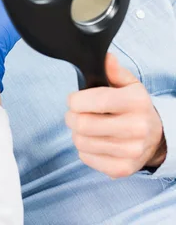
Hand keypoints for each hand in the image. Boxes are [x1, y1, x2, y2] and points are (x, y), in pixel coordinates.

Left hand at [66, 53, 166, 177]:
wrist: (155, 137)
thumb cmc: (132, 107)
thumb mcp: (127, 84)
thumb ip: (113, 70)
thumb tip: (105, 57)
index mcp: (137, 102)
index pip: (96, 101)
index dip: (75, 100)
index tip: (74, 99)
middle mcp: (137, 128)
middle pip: (82, 125)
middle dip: (71, 117)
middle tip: (76, 114)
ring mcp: (131, 151)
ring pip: (80, 142)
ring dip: (77, 133)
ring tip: (87, 127)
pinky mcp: (122, 168)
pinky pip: (85, 157)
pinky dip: (84, 149)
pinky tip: (95, 141)